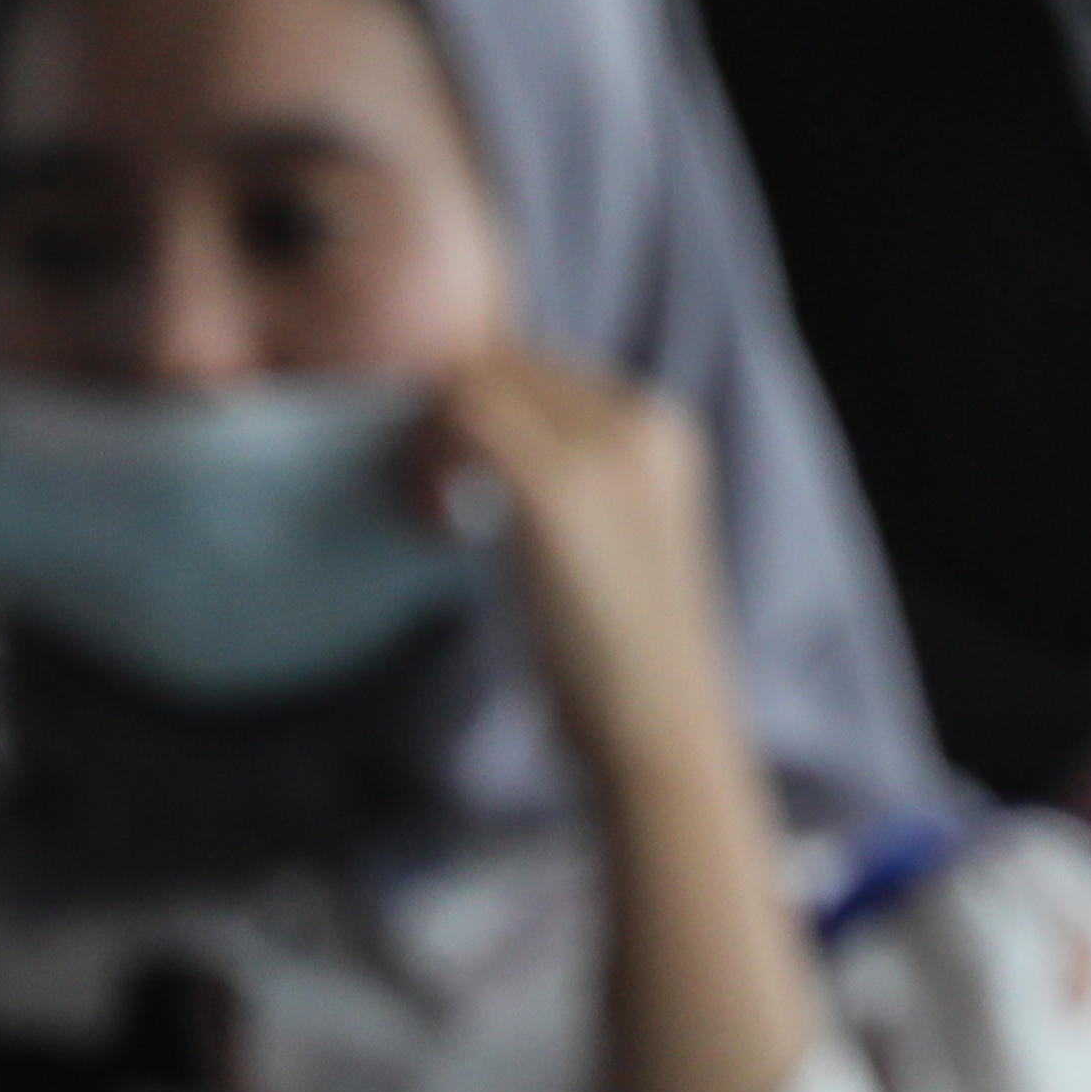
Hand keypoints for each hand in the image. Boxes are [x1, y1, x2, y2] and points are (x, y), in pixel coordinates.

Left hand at [421, 350, 741, 785]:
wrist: (659, 727)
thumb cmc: (625, 654)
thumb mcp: (615, 537)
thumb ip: (574, 475)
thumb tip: (480, 436)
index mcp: (663, 428)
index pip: (540, 367)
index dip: (481, 409)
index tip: (453, 477)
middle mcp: (640, 421)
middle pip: (506, 363)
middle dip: (450, 416)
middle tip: (428, 497)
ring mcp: (601, 450)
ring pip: (476, 382)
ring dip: (431, 437)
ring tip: (431, 513)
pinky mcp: (556, 490)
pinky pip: (463, 421)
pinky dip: (428, 463)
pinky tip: (436, 528)